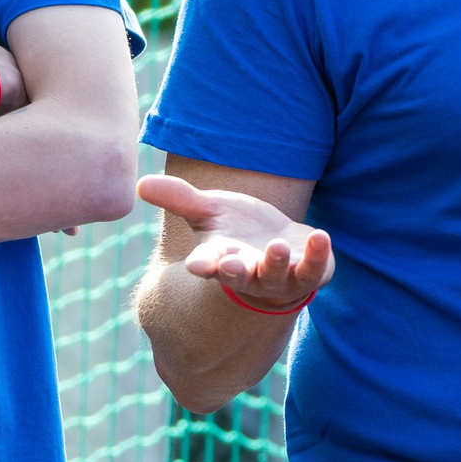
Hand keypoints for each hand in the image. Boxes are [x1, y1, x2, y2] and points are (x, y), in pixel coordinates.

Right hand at [138, 173, 333, 311]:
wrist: (281, 252)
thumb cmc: (239, 232)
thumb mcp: (209, 211)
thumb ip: (179, 199)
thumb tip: (140, 184)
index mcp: (221, 258)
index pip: (207, 264)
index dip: (203, 265)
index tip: (197, 265)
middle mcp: (249, 272)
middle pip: (239, 276)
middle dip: (236, 272)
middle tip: (231, 265)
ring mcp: (279, 278)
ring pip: (276, 276)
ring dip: (276, 263)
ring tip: (277, 246)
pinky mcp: (309, 273)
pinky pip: (314, 270)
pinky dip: (318, 255)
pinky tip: (320, 236)